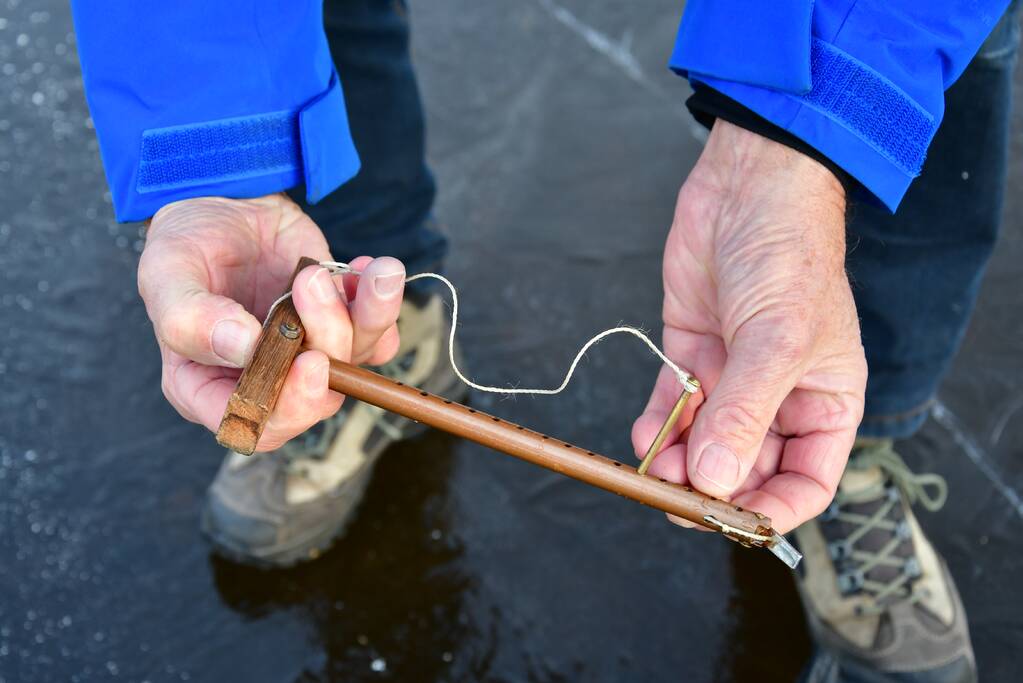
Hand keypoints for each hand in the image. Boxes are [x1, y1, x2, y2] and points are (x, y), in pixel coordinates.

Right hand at [138, 193, 405, 450]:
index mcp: (208, 388)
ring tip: (328, 269)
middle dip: (327, 344)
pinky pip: (379, 334)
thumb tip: (243, 347)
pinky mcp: (341, 327)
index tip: (310, 361)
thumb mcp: (166, 273)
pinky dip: (381, 303)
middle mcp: (264, 381)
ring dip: (361, 317)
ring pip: (355, 365)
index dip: (292, 406)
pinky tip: (365, 269)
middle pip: (315, 399)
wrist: (227, 204)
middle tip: (311, 285)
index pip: (259, 425)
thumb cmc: (185, 245)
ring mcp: (307, 355)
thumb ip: (192, 317)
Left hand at [632, 121, 866, 533]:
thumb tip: (716, 482)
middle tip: (676, 499)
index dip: (771, 510)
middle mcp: (779, 397)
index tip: (731, 522)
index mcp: (825, 402)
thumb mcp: (776, 340)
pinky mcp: (693, 355)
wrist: (748, 185)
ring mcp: (732, 377)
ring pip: (704, 445)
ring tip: (657, 468)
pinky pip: (674, 409)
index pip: (806, 482)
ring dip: (678, 463)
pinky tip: (644, 437)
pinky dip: (658, 428)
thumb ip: (745, 413)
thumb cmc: (789, 254)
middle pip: (746, 470)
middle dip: (712, 489)